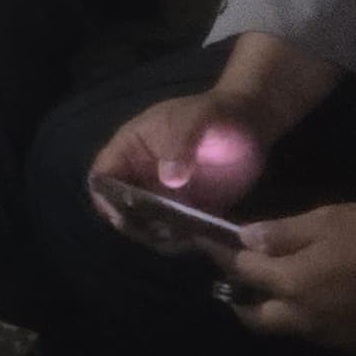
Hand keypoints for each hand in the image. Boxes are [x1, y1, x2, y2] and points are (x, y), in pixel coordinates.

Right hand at [86, 88, 279, 228]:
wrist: (253, 121)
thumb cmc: (217, 113)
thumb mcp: (197, 118)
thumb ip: (180, 143)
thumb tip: (168, 180)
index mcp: (131, 149)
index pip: (102, 177)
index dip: (106, 198)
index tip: (124, 214)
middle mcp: (142, 176)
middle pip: (120, 208)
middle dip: (135, 224)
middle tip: (161, 231)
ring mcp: (165, 196)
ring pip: (147, 225)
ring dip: (159, 237)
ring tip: (183, 237)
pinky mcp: (189, 211)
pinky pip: (177, 233)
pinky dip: (182, 242)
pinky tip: (198, 240)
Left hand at [221, 203, 355, 353]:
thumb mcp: (329, 221)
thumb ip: (284, 232)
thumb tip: (245, 238)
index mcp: (290, 284)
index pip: (243, 270)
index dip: (224, 254)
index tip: (208, 244)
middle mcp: (301, 318)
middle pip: (256, 317)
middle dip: (240, 299)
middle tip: (238, 282)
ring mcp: (328, 338)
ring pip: (287, 329)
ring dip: (275, 312)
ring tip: (278, 291)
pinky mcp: (354, 347)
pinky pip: (318, 334)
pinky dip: (309, 318)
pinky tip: (322, 301)